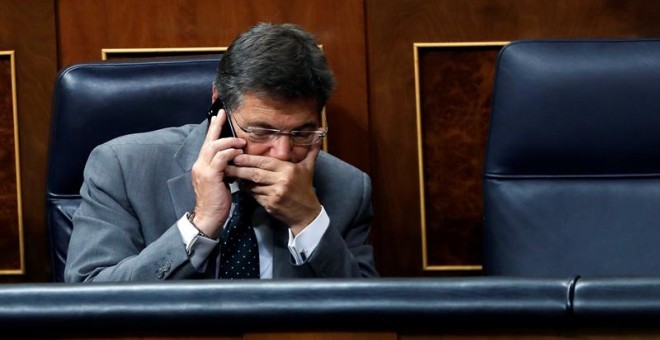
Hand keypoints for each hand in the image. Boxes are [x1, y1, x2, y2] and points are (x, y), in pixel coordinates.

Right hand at [190, 110, 245, 236]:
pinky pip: (220, 158)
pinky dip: (230, 153)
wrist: (209, 217)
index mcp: (201, 166)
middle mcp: (199, 165)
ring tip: (241, 142)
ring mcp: (203, 170)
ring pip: (214, 147)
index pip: (207, 144)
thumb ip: (223, 169)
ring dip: (229, 142)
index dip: (213, 130)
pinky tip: (239, 153)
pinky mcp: (210, 176)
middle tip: (224, 115)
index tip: (218, 117)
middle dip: (217, 126)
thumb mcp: (220, 182)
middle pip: (209, 141)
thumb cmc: (217, 202)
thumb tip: (234, 159)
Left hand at [227, 143, 321, 234]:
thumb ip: (312, 150)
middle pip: (255, 173)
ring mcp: (275, 194)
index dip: (249, 158)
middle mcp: (282, 181)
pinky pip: (255, 196)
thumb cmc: (305, 188)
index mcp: (288, 169)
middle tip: (227, 165)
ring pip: (253, 185)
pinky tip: (243, 188)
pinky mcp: (270, 205)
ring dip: (242, 181)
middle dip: (240, 169)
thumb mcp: (309, 168)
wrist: (307, 213)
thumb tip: (319, 132)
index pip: (264, 162)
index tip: (236, 155)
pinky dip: (248, 192)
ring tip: (232, 175)